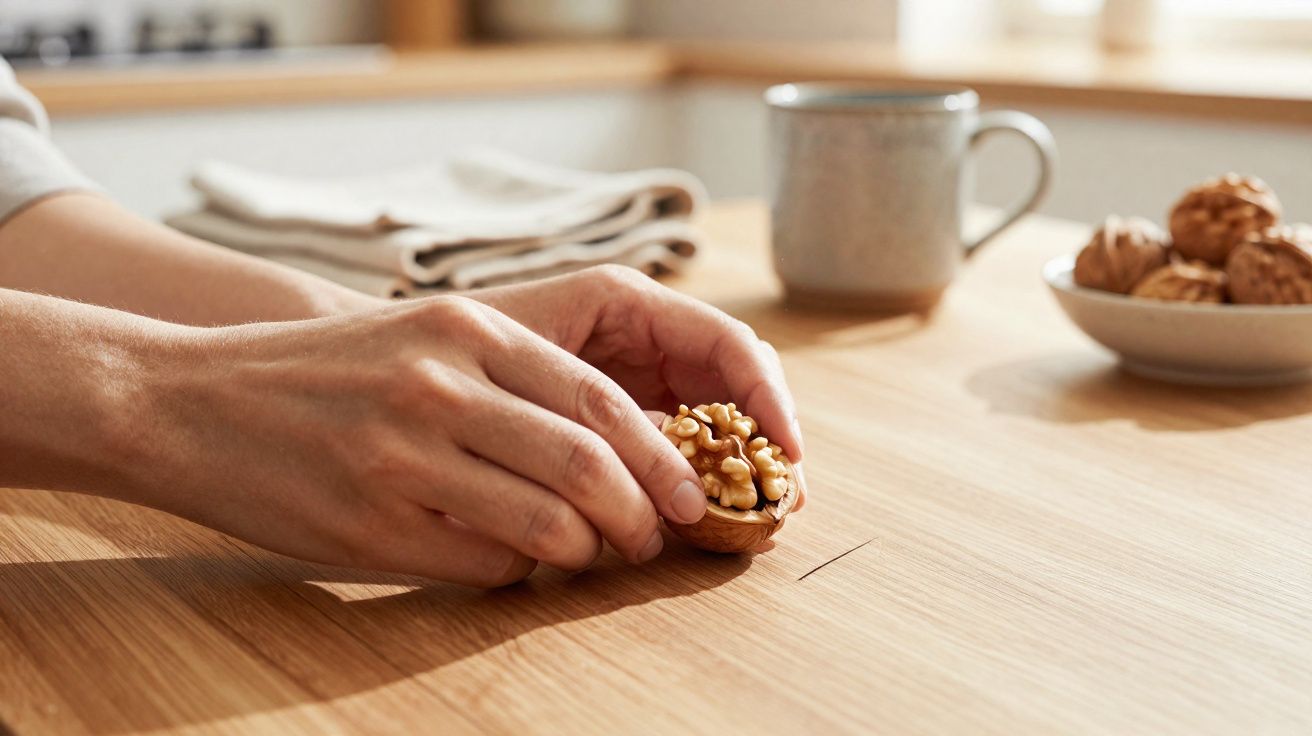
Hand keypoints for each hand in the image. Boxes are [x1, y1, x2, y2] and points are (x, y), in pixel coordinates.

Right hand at [130, 292, 766, 585]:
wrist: (187, 399)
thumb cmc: (321, 373)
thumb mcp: (420, 337)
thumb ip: (510, 379)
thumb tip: (610, 452)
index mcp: (466, 331)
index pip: (599, 400)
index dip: (660, 456)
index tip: (687, 493)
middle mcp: (440, 385)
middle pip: (587, 466)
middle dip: (641, 514)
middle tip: (654, 538)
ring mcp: (402, 456)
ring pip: (546, 526)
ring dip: (586, 554)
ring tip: (590, 556)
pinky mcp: (370, 523)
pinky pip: (483, 566)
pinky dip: (515, 573)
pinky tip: (506, 560)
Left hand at [468, 265, 806, 497]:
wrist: (374, 369)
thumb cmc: (435, 351)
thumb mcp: (508, 361)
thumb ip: (584, 405)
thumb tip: (662, 472)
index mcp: (620, 303)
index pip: (723, 342)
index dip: (765, 396)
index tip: (785, 452)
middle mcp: (636, 334)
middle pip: (732, 382)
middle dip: (765, 439)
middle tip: (783, 503)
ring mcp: (628, 374)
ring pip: (709, 416)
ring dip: (736, 465)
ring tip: (754, 519)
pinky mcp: (610, 414)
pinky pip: (672, 443)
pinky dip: (692, 478)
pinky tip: (700, 518)